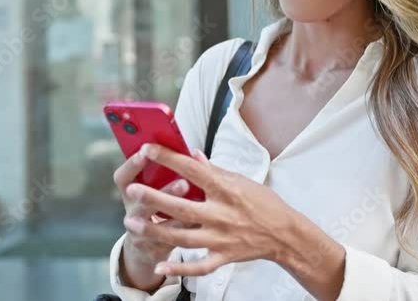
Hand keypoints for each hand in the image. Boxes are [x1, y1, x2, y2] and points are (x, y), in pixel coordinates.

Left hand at [122, 143, 299, 277]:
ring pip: (183, 237)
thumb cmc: (264, 203)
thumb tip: (193, 155)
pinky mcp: (223, 257)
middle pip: (182, 207)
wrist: (285, 234)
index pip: (193, 170)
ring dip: (156, 231)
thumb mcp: (241, 180)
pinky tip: (160, 266)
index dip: (169, 158)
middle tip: (132, 191)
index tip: (148, 149)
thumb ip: (214, 170)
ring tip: (133, 224)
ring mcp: (221, 238)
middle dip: (155, 199)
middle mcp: (222, 214)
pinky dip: (180, 269)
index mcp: (226, 189)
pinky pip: (198, 266)